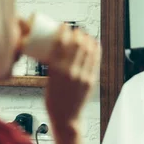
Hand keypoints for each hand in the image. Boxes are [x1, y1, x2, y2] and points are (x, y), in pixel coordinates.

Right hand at [45, 24, 100, 143]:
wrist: (66, 118)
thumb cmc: (53, 100)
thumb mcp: (48, 80)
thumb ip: (55, 66)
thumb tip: (57, 52)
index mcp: (56, 70)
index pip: (61, 44)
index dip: (64, 31)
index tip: (64, 25)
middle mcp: (70, 71)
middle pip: (76, 45)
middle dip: (77, 33)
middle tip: (75, 30)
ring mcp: (82, 76)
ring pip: (88, 51)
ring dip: (87, 39)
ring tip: (85, 35)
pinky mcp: (90, 81)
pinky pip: (95, 61)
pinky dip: (95, 50)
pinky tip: (95, 44)